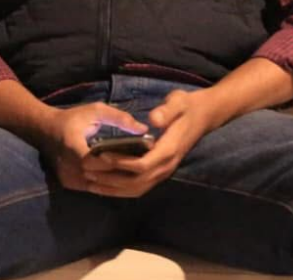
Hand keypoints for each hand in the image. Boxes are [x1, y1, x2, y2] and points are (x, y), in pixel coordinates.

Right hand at [40, 103, 148, 191]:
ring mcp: (66, 177)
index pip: (94, 160)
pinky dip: (106, 185)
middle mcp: (67, 165)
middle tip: (141, 169)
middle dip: (119, 173)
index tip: (134, 157)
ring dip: (115, 182)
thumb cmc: (72, 119)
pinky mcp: (68, 184)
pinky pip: (91, 188)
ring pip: (96, 186)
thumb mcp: (95, 110)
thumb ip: (119, 118)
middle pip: (98, 176)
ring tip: (135, 175)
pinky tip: (121, 180)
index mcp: (72, 145)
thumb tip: (143, 129)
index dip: (114, 161)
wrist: (45, 130)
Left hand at [80, 89, 217, 197]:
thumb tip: (153, 120)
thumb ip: (166, 111)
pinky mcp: (161, 172)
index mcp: (169, 150)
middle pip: (136, 182)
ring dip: (113, 189)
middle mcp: (166, 166)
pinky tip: (105, 186)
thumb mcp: (179, 101)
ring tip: (90, 182)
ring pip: (137, 189)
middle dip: (110, 179)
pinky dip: (121, 190)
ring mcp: (164, 172)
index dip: (120, 163)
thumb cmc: (188, 106)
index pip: (142, 165)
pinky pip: (140, 188)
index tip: (101, 155)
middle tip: (88, 171)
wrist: (204, 116)